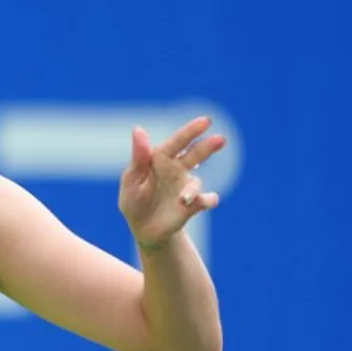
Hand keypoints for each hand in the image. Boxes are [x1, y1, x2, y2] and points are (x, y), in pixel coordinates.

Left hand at [119, 116, 224, 250]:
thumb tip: (138, 129)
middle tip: (220, 139)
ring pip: (196, 182)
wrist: (143, 230)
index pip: (176, 142)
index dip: (190, 131)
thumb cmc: (134, 200)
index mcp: (160, 159)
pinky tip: (206, 201)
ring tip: (183, 199)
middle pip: (195, 155)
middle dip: (207, 147)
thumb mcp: (131, 179)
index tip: (206, 121)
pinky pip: (206, 200)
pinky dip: (207, 200)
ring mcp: (186, 187)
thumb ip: (139, 156)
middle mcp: (177, 169)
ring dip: (192, 189)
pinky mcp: (193, 205)